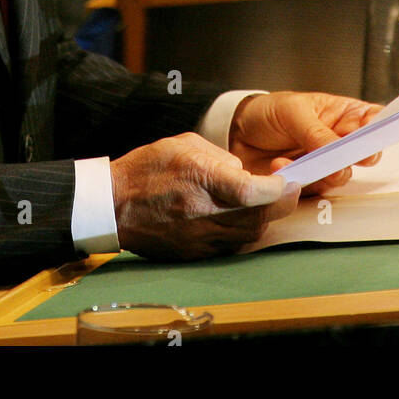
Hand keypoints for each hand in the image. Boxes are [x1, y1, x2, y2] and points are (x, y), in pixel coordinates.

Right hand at [110, 132, 299, 259]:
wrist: (111, 204)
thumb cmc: (146, 169)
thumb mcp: (184, 145)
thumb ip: (220, 157)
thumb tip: (245, 173)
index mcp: (199, 180)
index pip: (251, 192)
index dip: (276, 189)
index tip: (286, 181)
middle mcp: (201, 213)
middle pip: (257, 218)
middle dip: (279, 205)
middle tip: (287, 191)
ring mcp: (197, 238)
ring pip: (248, 236)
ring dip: (263, 220)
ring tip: (264, 203)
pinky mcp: (193, 253)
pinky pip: (230, 246)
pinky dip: (243, 233)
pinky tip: (241, 219)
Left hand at [228, 92, 382, 194]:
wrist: (236, 132)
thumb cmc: (268, 112)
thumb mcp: (293, 112)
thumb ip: (317, 133)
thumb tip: (340, 155)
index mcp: (342, 115)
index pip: (372, 121)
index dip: (377, 130)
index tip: (369, 139)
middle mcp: (338, 141)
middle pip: (363, 154)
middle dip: (352, 158)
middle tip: (338, 160)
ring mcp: (324, 163)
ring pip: (341, 176)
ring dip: (322, 172)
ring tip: (298, 160)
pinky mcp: (307, 182)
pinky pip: (314, 190)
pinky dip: (297, 181)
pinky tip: (279, 165)